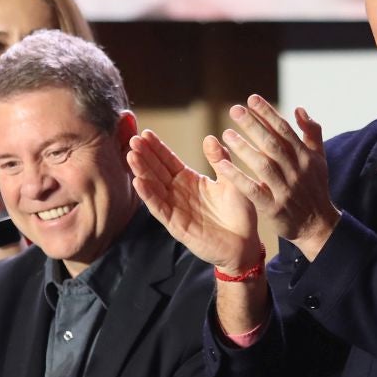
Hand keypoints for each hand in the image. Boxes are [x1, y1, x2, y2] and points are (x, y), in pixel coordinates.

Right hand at [127, 128, 261, 273]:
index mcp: (190, 180)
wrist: (245, 243)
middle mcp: (178, 192)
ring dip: (142, 172)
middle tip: (133, 140)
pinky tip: (139, 182)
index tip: (146, 133)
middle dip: (144, 156)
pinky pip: (159, 209)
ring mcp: (175, 208)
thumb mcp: (231, 181)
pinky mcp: (176, 225)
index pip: (168, 160)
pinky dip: (148, 196)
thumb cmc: (240, 213)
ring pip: (154, 187)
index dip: (157, 148)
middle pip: (157, 171)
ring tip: (131, 156)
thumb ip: (220, 160)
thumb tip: (210, 138)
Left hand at [216, 97, 338, 257]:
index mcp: (305, 157)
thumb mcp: (319, 159)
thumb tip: (298, 109)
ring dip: (243, 148)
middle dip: (253, 125)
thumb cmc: (314, 188)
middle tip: (234, 110)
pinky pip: (253, 190)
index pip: (285, 130)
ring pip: (262, 165)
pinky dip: (238, 177)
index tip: (252, 98)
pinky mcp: (273, 208)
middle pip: (272, 144)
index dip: (268, 113)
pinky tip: (223, 165)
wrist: (317, 225)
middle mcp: (296, 171)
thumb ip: (312, 133)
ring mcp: (285, 190)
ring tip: (226, 134)